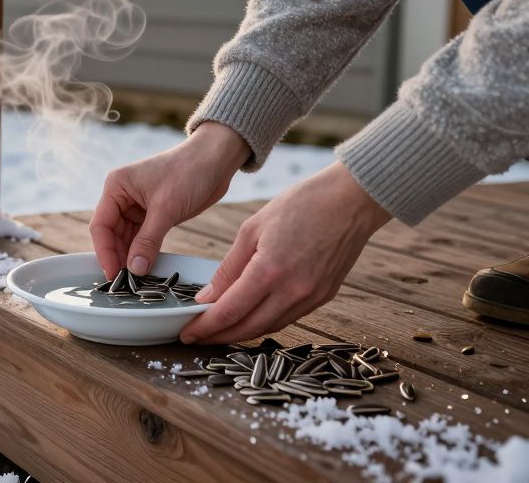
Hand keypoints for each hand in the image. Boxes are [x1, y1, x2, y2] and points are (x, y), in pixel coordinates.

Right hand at [89, 123, 249, 280]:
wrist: (217, 158)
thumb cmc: (189, 171)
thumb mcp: (166, 208)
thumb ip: (147, 240)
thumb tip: (134, 269)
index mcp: (116, 186)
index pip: (101, 225)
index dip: (105, 252)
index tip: (113, 274)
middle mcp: (122, 196)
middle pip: (112, 234)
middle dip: (118, 257)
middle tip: (125, 283)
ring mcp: (138, 205)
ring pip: (127, 238)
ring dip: (131, 257)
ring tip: (136, 280)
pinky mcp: (154, 213)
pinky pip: (143, 238)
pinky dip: (145, 252)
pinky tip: (148, 267)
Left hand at [179, 161, 392, 344]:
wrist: (351, 200)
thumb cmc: (301, 205)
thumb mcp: (252, 229)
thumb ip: (228, 268)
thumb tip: (207, 297)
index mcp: (270, 270)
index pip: (229, 312)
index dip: (205, 327)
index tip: (186, 332)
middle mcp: (293, 291)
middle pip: (248, 328)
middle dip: (218, 336)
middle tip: (196, 337)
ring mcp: (312, 297)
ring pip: (269, 327)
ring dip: (241, 333)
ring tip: (218, 331)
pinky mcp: (324, 297)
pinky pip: (288, 318)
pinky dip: (265, 322)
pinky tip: (249, 318)